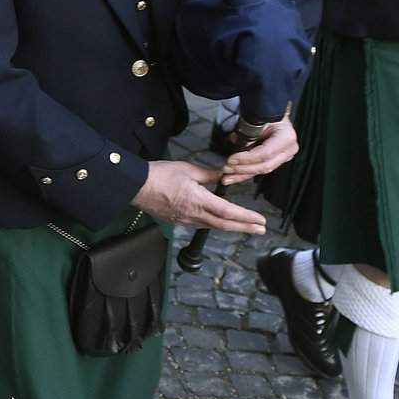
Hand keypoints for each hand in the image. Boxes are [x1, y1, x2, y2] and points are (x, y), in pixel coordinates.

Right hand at [131, 159, 267, 233]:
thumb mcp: (187, 169)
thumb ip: (209, 175)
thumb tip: (225, 175)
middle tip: (260, 229)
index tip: (260, 220)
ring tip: (246, 227)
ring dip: (233, 228)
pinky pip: (202, 225)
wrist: (137, 186)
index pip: (228, 212)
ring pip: (214, 227)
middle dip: (245, 227)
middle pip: (225, 225)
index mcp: (198, 200)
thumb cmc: (159, 175)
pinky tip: (221, 223)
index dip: (246, 217)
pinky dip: (216, 225)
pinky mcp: (179, 221)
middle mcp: (194, 214)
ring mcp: (186, 220)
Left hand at [219, 119, 298, 182]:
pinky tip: (234, 177)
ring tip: (227, 176)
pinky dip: (245, 173)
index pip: (265, 154)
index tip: (232, 159)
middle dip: (242, 169)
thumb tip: (235, 143)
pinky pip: (259, 169)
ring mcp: (284, 157)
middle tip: (227, 169)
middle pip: (264, 166)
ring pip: (261, 171)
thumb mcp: (257, 120)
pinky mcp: (276, 161)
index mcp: (286, 137)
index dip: (246, 158)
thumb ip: (247, 134)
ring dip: (242, 175)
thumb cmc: (266, 114)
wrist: (272, 115)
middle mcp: (288, 149)